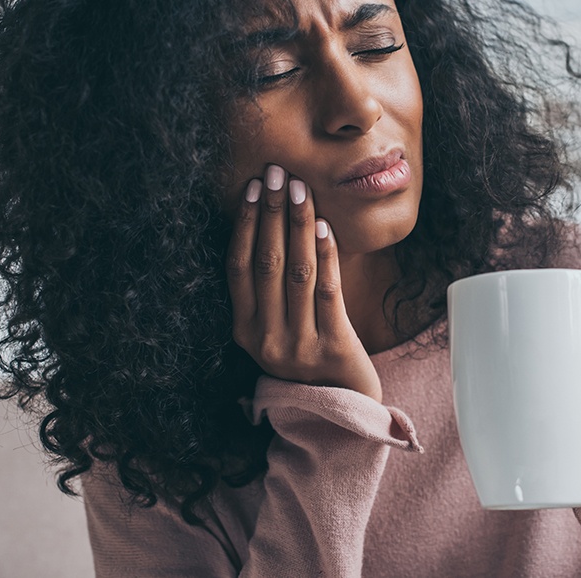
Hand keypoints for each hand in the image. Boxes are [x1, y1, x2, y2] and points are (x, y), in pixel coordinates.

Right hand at [226, 164, 381, 401]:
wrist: (342, 406)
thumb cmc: (309, 354)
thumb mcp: (277, 327)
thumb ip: (269, 290)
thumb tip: (270, 223)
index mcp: (244, 330)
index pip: (238, 267)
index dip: (245, 225)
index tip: (253, 188)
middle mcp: (265, 339)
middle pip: (266, 263)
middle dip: (272, 213)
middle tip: (276, 174)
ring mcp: (297, 345)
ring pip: (295, 272)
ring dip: (297, 224)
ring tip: (300, 189)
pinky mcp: (332, 348)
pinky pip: (328, 291)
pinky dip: (325, 255)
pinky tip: (324, 226)